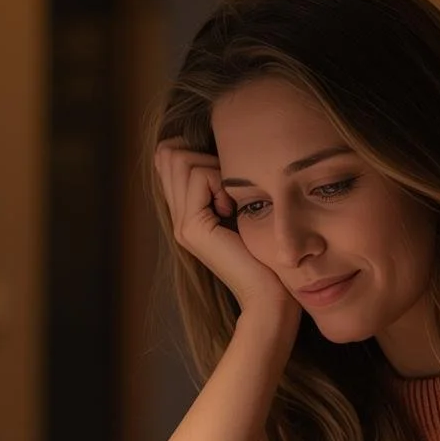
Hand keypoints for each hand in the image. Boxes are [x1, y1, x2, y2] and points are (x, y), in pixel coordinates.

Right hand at [154, 138, 296, 318]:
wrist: (270, 294)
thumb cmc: (267, 252)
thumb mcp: (244, 206)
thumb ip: (226, 183)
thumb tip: (220, 145)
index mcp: (187, 212)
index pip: (169, 156)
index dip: (198, 153)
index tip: (228, 182)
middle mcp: (177, 216)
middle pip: (169, 152)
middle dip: (204, 156)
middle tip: (230, 190)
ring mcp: (180, 223)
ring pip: (180, 158)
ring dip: (214, 169)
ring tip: (231, 202)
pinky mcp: (191, 227)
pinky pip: (199, 175)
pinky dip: (221, 182)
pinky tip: (233, 210)